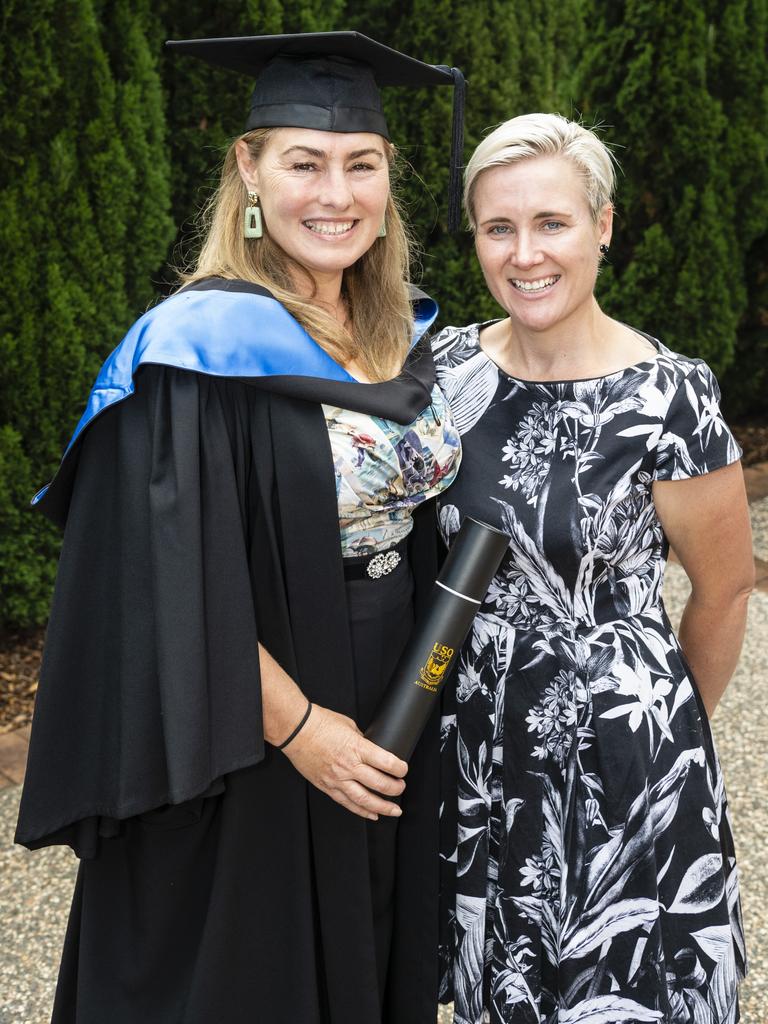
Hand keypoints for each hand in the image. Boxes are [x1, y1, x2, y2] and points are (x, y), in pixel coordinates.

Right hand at [281, 704, 407, 819]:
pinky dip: (361, 810)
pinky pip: (346, 802)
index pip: (386, 763)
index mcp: (356, 748)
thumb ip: (362, 740)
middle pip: (379, 783)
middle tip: (401, 787)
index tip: (403, 769)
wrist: (296, 730)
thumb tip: (371, 748)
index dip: (400, 768)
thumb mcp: (349, 725)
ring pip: (364, 799)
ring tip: (394, 810)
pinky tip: (371, 814)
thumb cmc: (320, 723)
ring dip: (383, 806)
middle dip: (395, 788)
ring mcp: (337, 778)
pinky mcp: (326, 786)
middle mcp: (348, 766)